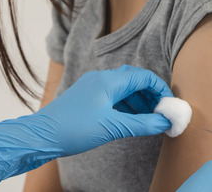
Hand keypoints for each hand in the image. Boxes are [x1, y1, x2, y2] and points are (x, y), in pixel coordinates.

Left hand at [0, 65, 172, 191]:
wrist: (41, 135)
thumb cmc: (74, 128)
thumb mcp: (112, 127)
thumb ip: (142, 124)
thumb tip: (164, 122)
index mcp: (109, 81)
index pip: (143, 76)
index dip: (160, 89)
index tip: (170, 106)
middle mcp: (101, 79)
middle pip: (134, 80)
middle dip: (151, 96)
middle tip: (161, 114)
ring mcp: (93, 88)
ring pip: (124, 89)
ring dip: (139, 102)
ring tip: (148, 120)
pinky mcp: (87, 98)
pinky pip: (113, 97)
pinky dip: (125, 106)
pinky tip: (130, 121)